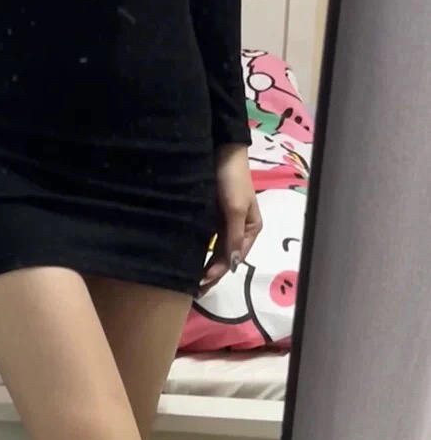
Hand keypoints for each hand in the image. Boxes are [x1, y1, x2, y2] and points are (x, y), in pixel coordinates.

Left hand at [199, 144, 261, 295]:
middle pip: (225, 257)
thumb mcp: (236, 209)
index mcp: (251, 229)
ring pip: (214, 250)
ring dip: (204, 263)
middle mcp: (239, 228)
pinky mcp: (210, 215)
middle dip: (210, 273)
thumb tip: (233, 264)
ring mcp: (224, 222)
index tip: (200, 282)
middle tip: (192, 289)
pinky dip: (198, 250)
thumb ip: (234, 237)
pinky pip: (205, 238)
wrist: (220, 150)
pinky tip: (187, 259)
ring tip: (188, 279)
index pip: (234, 258)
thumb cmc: (231, 180)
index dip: (218, 272)